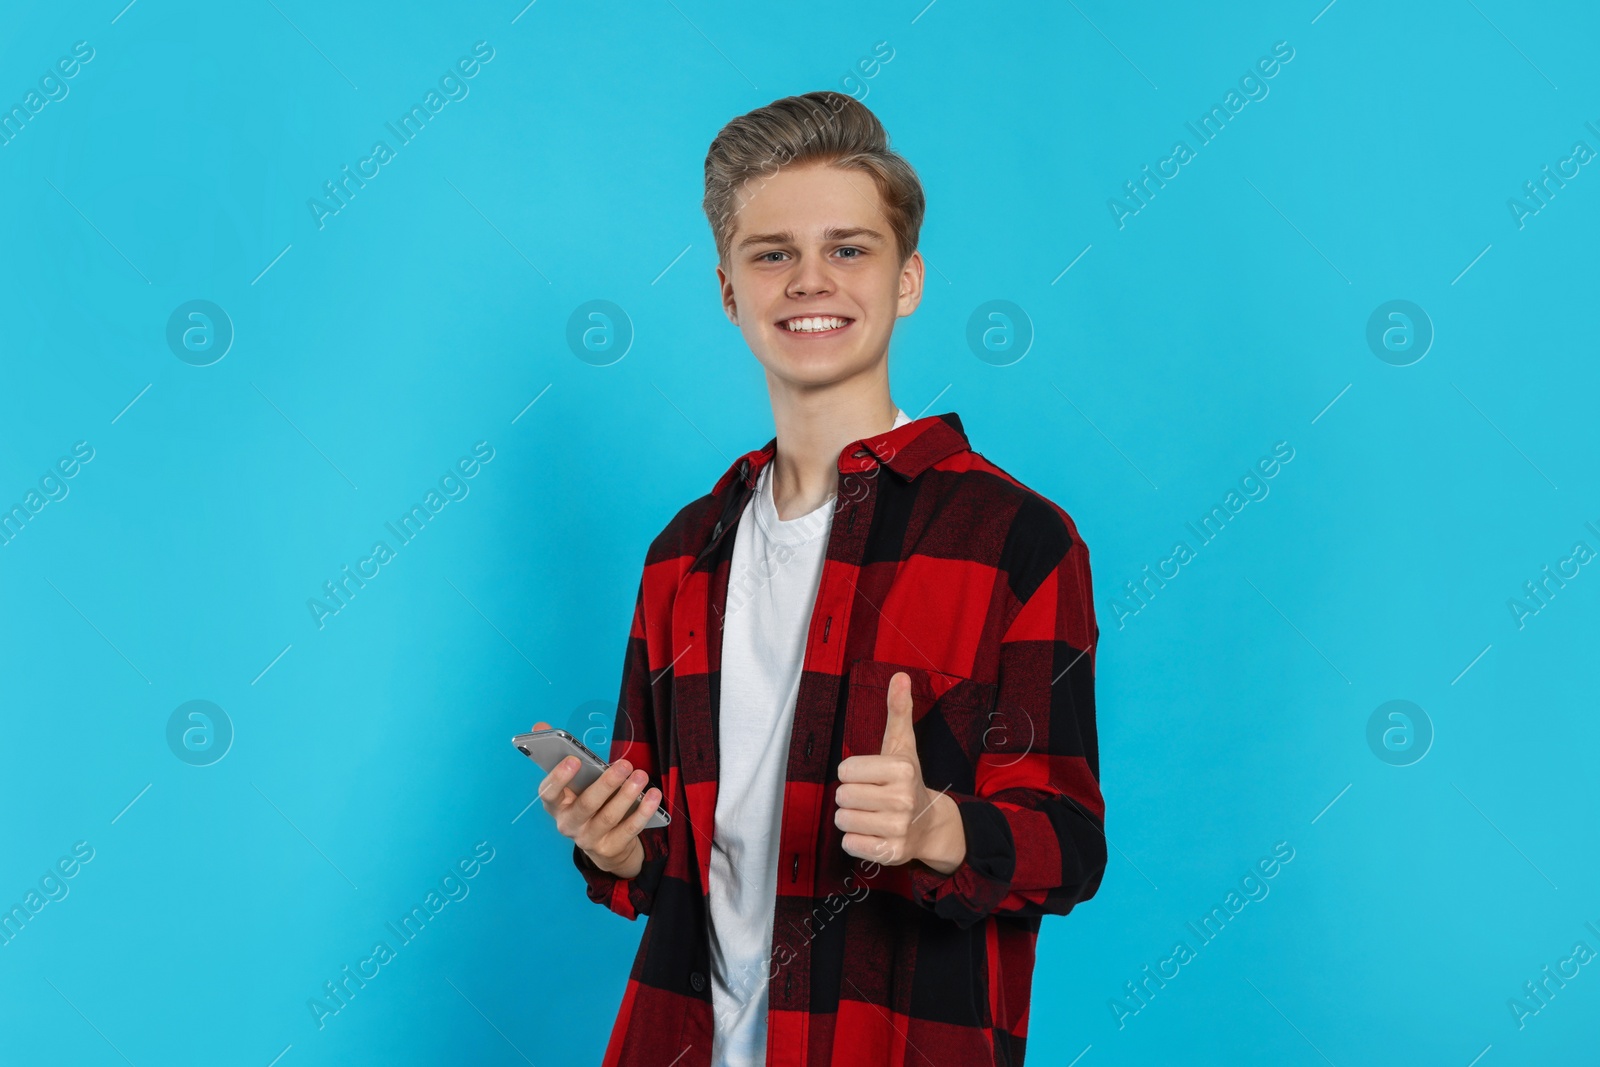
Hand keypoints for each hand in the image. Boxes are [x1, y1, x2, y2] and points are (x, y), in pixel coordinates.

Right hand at [537, 729, 661, 878]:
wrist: (604, 844)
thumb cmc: (588, 801)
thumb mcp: (575, 783)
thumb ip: (562, 755)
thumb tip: (540, 725)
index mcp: (556, 805)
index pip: (549, 793)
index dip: (559, 777)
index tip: (574, 760)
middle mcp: (568, 824)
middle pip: (586, 804)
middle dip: (606, 784)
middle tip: (625, 764)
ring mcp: (588, 839)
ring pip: (609, 817)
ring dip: (627, 795)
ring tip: (641, 776)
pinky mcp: (610, 848)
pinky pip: (628, 830)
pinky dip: (643, 811)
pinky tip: (653, 795)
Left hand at [834, 672, 960, 868]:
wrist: (931, 825)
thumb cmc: (907, 780)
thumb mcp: (902, 745)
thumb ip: (898, 711)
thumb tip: (900, 675)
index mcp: (901, 769)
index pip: (845, 770)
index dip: (853, 773)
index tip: (872, 777)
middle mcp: (902, 799)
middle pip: (842, 796)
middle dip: (851, 796)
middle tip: (872, 797)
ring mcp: (897, 828)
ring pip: (843, 820)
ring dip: (852, 818)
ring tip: (872, 814)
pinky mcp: (891, 853)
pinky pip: (850, 843)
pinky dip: (856, 839)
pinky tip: (873, 832)